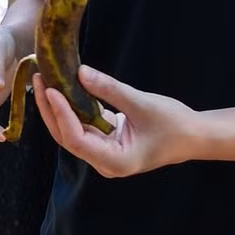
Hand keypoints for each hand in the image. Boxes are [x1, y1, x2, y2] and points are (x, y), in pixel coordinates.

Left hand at [36, 65, 199, 176]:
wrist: (194, 136)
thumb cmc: (174, 124)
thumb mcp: (142, 103)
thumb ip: (109, 90)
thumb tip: (79, 72)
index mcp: (115, 161)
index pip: (77, 139)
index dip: (61, 114)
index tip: (52, 90)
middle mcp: (104, 162)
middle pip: (67, 137)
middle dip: (51, 109)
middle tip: (40, 78)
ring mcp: (104, 154)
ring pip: (71, 131)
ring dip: (57, 108)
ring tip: (45, 80)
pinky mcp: (105, 142)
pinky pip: (82, 126)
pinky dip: (71, 108)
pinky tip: (62, 88)